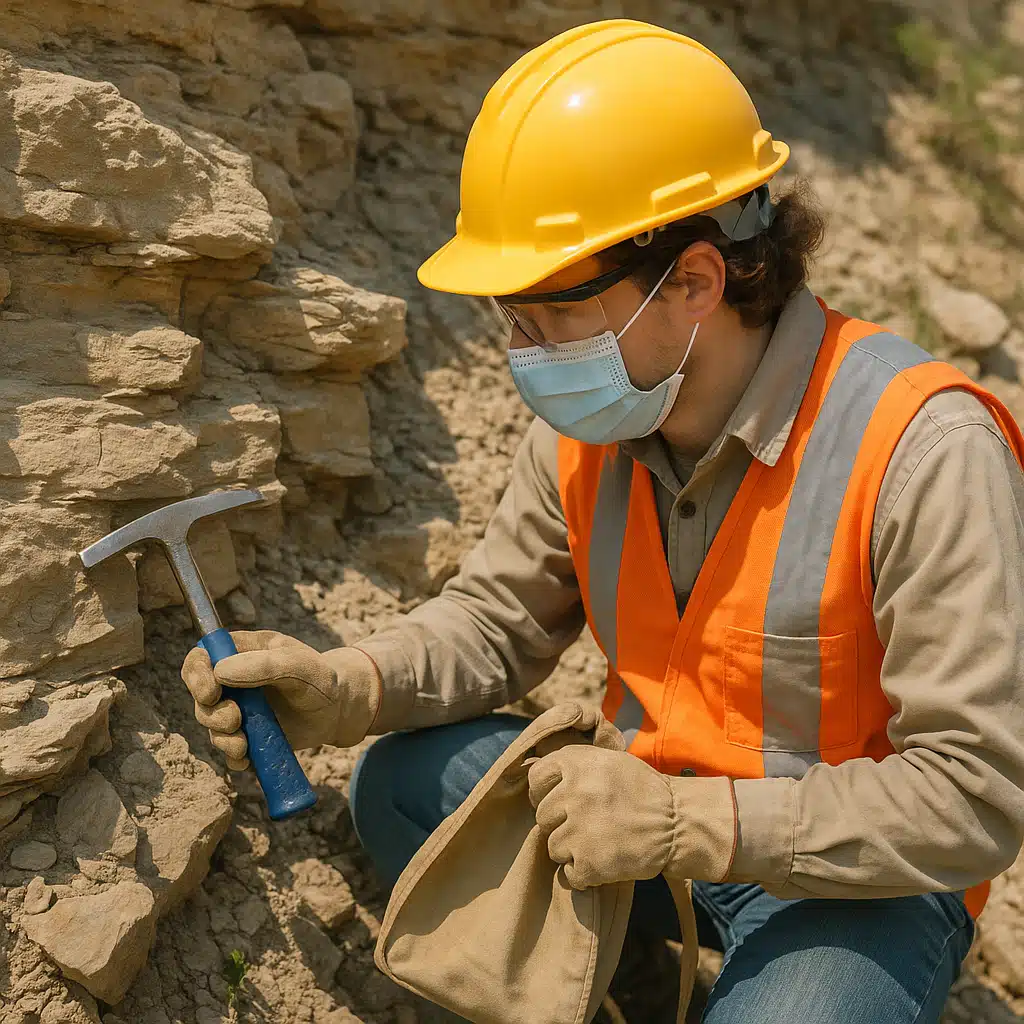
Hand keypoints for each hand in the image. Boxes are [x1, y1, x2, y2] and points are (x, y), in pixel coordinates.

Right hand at [180, 630, 381, 770]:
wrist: (340, 710)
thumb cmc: (322, 678)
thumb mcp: (300, 665)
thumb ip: (265, 664)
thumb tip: (220, 671)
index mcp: (242, 652)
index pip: (201, 657)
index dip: (197, 675)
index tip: (212, 693)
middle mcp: (234, 681)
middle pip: (200, 696)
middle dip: (211, 713)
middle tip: (235, 720)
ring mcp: (239, 709)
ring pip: (211, 726)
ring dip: (222, 737)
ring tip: (244, 742)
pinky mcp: (248, 735)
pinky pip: (229, 751)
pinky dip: (234, 757)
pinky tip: (248, 757)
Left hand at [528, 745, 735, 888]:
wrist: (679, 823)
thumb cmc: (644, 790)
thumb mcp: (608, 761)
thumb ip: (574, 765)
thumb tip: (537, 773)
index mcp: (576, 763)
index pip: (536, 779)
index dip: (545, 793)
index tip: (560, 802)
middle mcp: (573, 792)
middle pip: (543, 816)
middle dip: (561, 824)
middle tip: (588, 825)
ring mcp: (579, 828)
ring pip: (553, 847)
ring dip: (572, 850)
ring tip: (600, 843)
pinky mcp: (588, 862)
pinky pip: (568, 874)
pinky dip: (584, 874)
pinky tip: (604, 862)